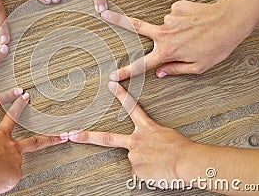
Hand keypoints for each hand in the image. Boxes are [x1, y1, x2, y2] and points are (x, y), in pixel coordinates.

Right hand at [0, 93, 67, 193]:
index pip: (10, 117)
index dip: (19, 107)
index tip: (25, 98)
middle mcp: (11, 146)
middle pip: (35, 142)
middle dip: (51, 139)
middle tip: (63, 136)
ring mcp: (16, 159)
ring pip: (13, 169)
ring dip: (3, 173)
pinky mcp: (16, 173)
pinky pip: (9, 181)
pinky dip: (0, 184)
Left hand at [68, 82, 194, 181]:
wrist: (187, 161)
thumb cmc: (181, 148)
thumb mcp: (166, 136)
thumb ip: (151, 139)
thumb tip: (147, 149)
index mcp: (146, 128)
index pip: (132, 107)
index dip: (121, 95)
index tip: (112, 84)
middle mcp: (136, 141)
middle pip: (107, 138)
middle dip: (86, 137)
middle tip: (71, 135)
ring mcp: (134, 156)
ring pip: (135, 161)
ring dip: (146, 163)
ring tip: (160, 164)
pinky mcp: (136, 170)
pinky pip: (140, 173)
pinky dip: (148, 174)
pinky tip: (158, 171)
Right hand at [102, 0, 254, 79]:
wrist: (230, 20)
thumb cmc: (217, 46)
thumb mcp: (198, 66)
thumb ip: (175, 70)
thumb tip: (160, 73)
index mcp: (168, 51)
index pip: (142, 65)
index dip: (125, 72)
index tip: (112, 76)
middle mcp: (164, 34)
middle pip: (135, 27)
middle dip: (117, 20)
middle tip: (104, 14)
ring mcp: (169, 18)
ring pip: (165, 25)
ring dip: (174, 29)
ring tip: (193, 31)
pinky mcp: (177, 7)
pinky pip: (175, 14)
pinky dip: (182, 19)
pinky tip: (194, 21)